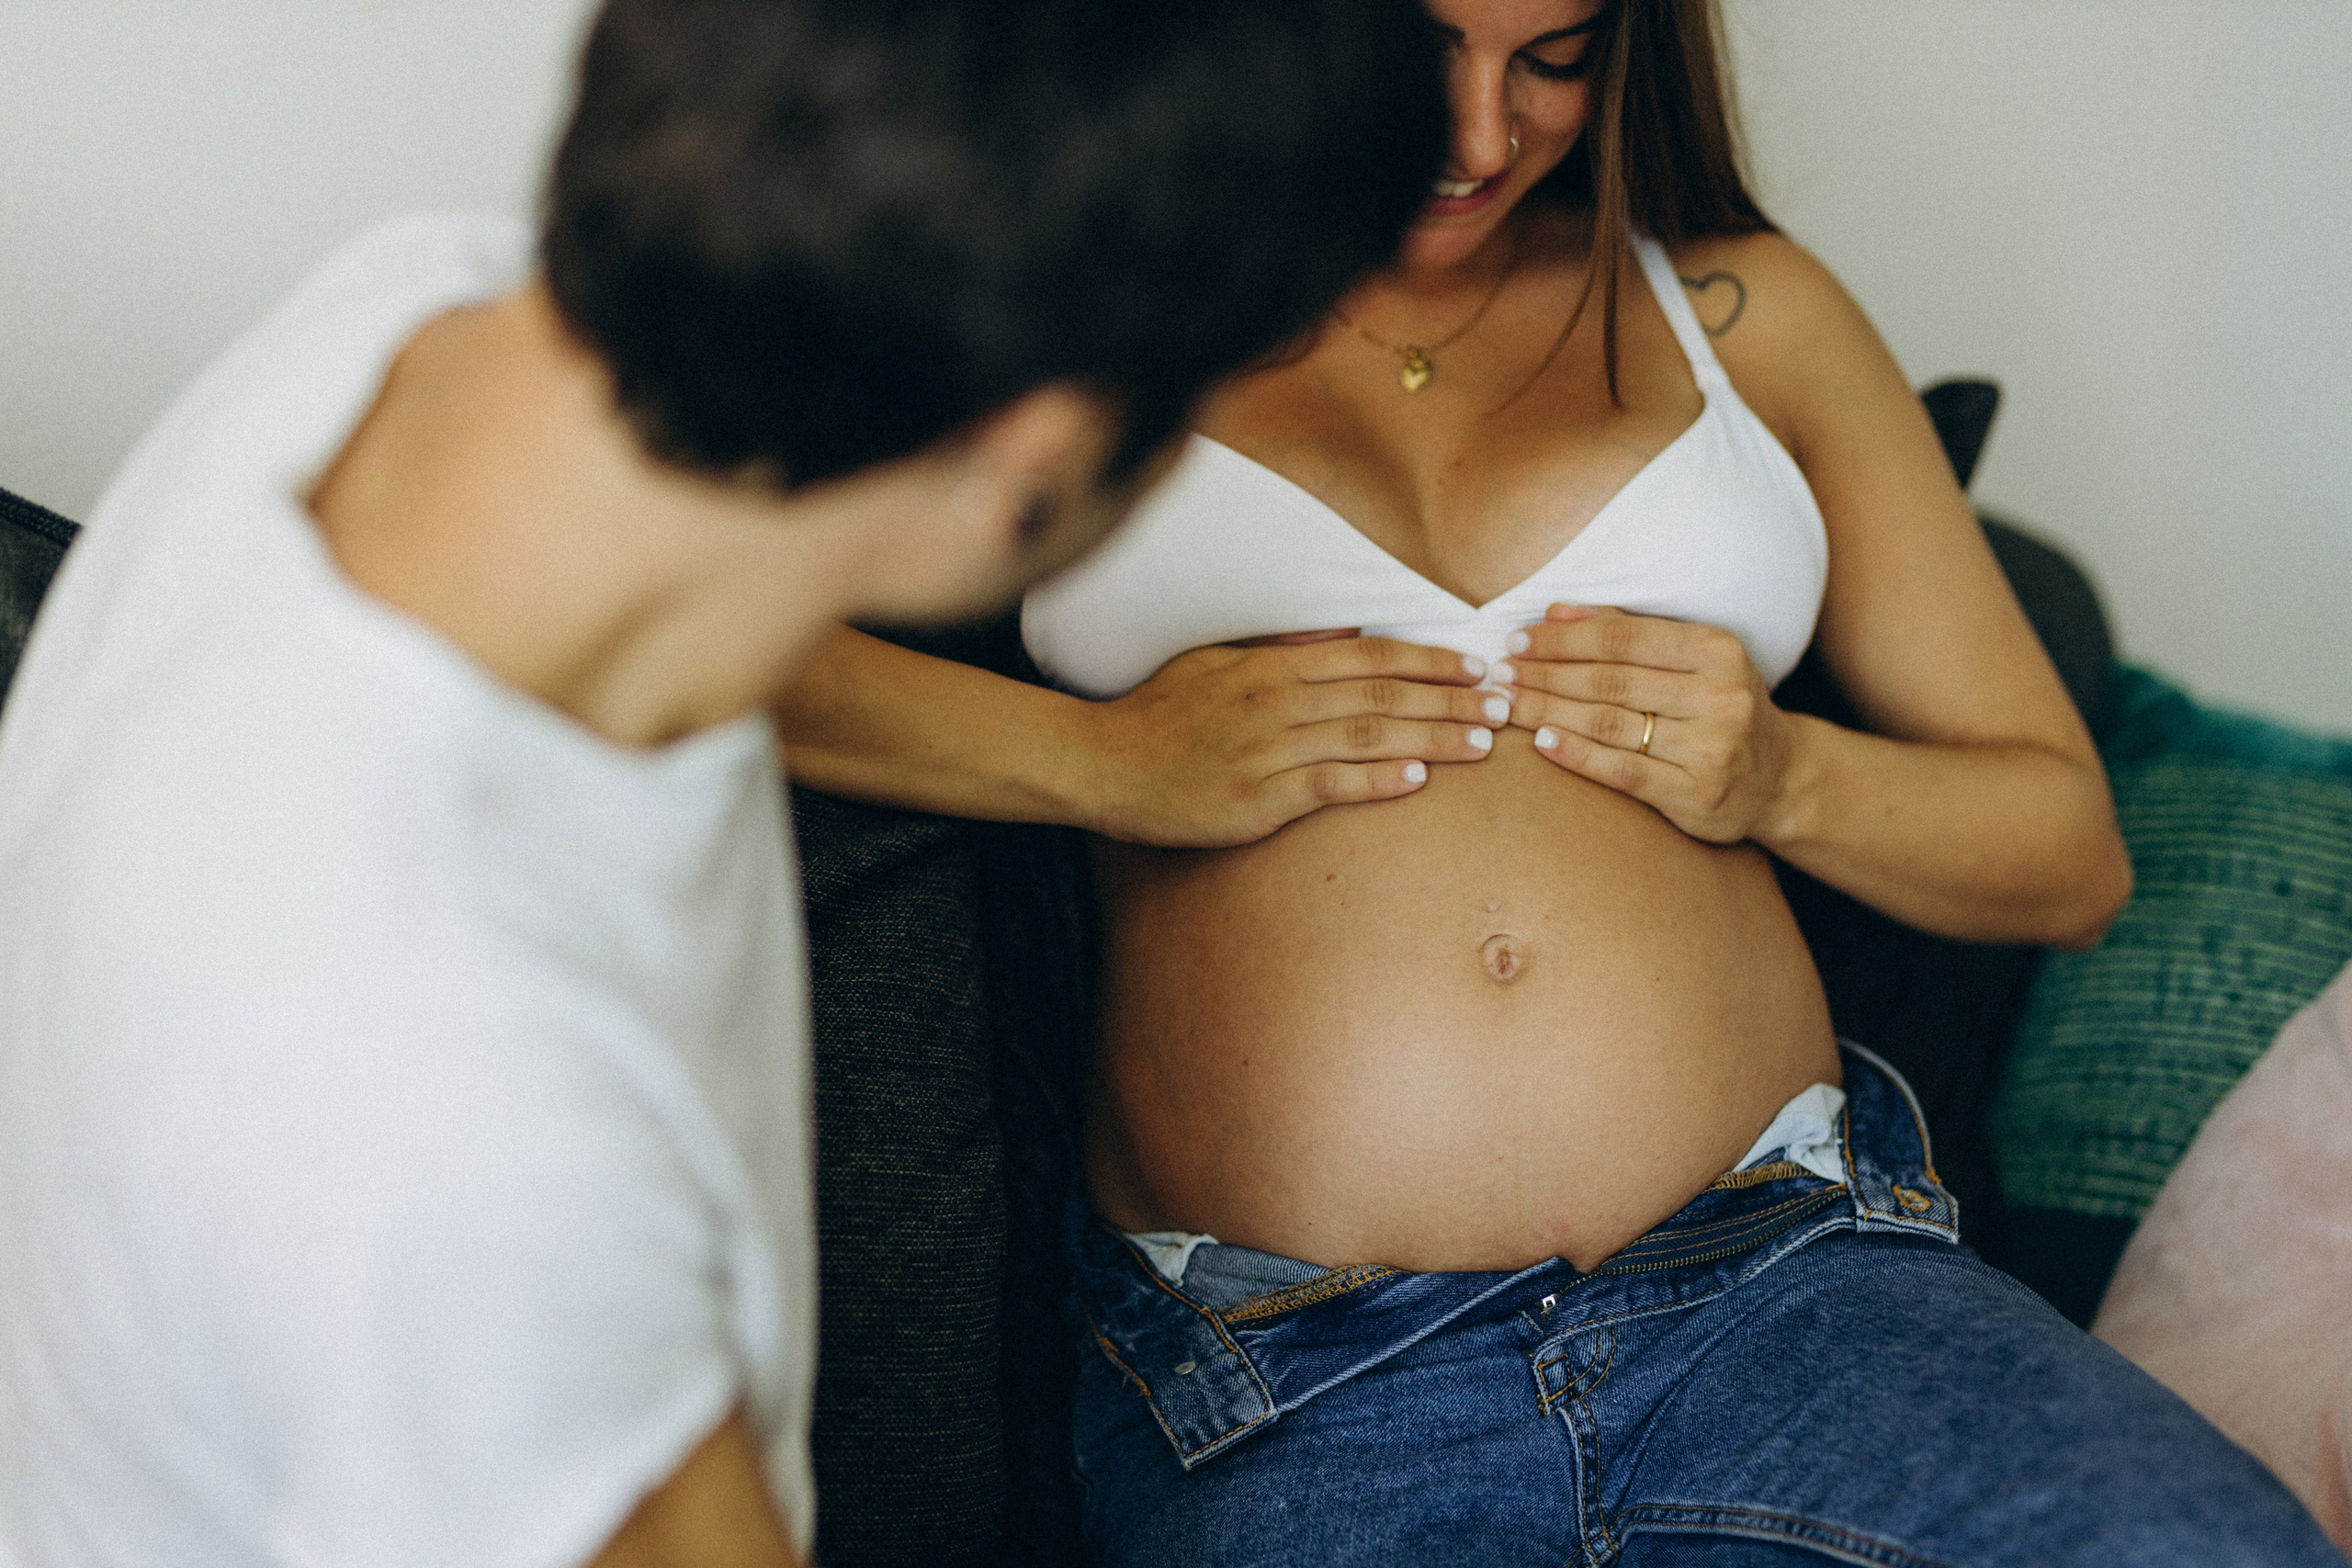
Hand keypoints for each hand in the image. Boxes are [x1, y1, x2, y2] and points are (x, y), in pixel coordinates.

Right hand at [1083, 633, 1504, 846]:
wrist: (1104, 765)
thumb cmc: (1160, 714)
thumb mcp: (1217, 661)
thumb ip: (1283, 647)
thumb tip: (1344, 632)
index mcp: (1273, 666)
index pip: (1368, 657)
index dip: (1428, 660)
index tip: (1475, 665)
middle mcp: (1278, 701)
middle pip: (1381, 694)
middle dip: (1449, 698)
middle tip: (1503, 703)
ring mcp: (1269, 750)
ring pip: (1367, 736)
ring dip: (1431, 737)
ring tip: (1482, 743)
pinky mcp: (1259, 798)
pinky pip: (1330, 784)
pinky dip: (1376, 780)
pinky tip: (1418, 779)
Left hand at [1500, 605, 1794, 844]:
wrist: (1780, 777)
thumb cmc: (1720, 706)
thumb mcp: (1692, 659)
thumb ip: (1628, 632)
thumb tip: (1554, 611)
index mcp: (1717, 649)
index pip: (1623, 638)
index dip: (1564, 638)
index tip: (1518, 640)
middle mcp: (1719, 695)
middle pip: (1610, 680)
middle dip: (1546, 674)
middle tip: (1500, 673)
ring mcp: (1711, 747)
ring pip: (1610, 723)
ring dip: (1549, 711)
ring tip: (1508, 704)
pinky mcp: (1696, 794)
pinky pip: (1623, 770)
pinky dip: (1577, 755)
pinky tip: (1541, 743)